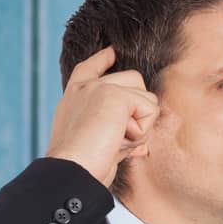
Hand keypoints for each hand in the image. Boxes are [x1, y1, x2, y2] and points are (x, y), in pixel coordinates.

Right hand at [44, 45, 159, 189]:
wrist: (72, 171)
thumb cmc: (81, 167)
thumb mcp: (97, 142)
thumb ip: (116, 132)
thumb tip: (141, 145)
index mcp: (74, 96)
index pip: (90, 68)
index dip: (102, 60)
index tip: (111, 52)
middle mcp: (86, 87)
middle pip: (134, 80)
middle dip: (137, 112)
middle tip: (116, 139)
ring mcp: (101, 87)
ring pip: (146, 97)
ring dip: (140, 126)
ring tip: (115, 141)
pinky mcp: (116, 95)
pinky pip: (150, 110)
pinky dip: (141, 132)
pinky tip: (119, 141)